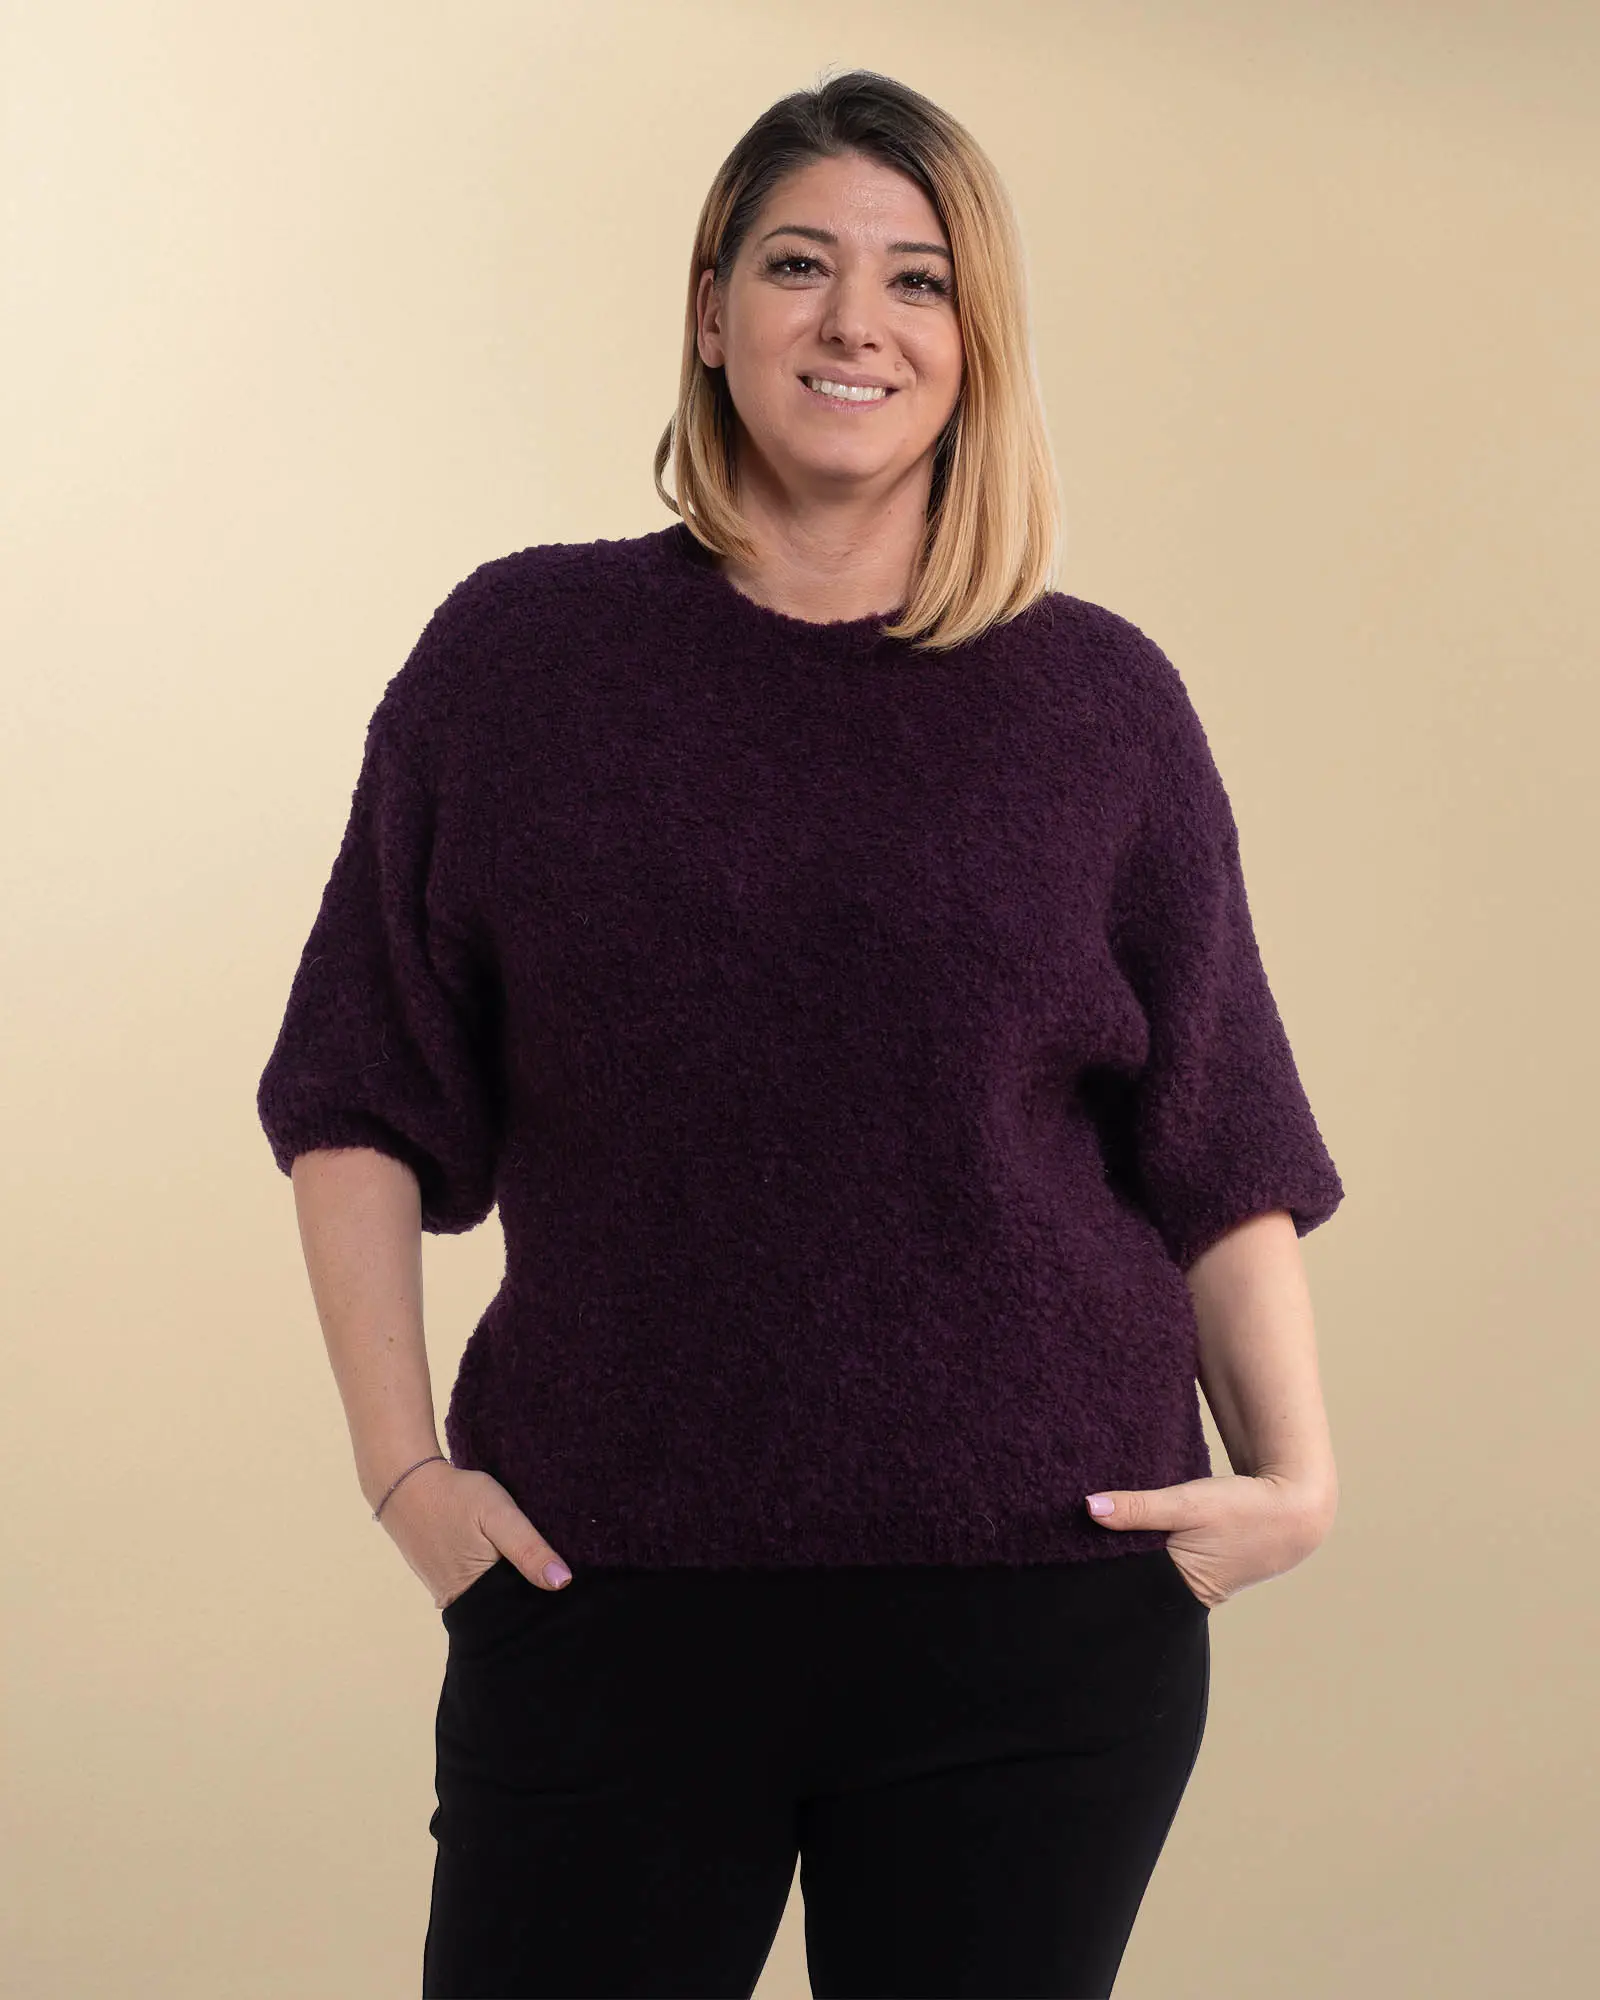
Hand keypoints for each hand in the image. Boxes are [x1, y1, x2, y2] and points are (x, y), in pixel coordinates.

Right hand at [375, 1460, 574, 1607]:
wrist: (405, 1483)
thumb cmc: (454, 1497)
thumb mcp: (498, 1515)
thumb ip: (528, 1549)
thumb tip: (562, 1583)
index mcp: (474, 1596)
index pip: (521, 1612)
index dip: (545, 1597)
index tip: (567, 1580)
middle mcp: (457, 1604)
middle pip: (505, 1608)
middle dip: (528, 1592)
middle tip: (551, 1564)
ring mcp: (446, 1593)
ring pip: (490, 1598)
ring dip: (510, 1583)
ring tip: (531, 1560)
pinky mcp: (441, 1579)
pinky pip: (474, 1586)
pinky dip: (491, 1575)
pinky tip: (502, 1557)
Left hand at [1083, 1471, 1333, 1607]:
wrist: (1296, 1509)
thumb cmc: (1243, 1509)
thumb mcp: (1187, 1503)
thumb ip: (1139, 1507)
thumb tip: (1088, 1507)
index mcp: (1178, 1590)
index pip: (1124, 1589)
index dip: (1095, 1571)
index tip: (1064, 1554)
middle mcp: (1184, 1596)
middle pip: (1133, 1585)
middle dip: (1108, 1566)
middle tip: (1069, 1543)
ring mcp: (1194, 1587)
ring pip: (1148, 1574)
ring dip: (1128, 1555)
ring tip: (1094, 1535)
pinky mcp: (1201, 1571)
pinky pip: (1163, 1565)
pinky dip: (1148, 1550)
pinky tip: (1130, 1532)